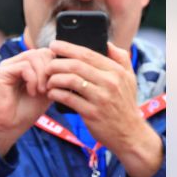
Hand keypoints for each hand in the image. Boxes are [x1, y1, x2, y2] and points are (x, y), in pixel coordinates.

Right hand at [0, 48, 54, 157]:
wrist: (8, 127)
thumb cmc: (25, 111)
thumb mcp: (47, 92)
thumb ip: (54, 77)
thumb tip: (67, 66)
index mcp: (27, 66)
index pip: (46, 53)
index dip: (56, 66)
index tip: (56, 85)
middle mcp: (17, 62)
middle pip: (41, 52)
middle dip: (50, 70)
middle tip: (49, 89)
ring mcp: (9, 66)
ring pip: (33, 56)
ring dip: (42, 75)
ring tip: (41, 91)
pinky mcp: (2, 72)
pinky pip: (24, 66)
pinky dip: (32, 80)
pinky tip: (32, 92)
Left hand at [46, 40, 163, 176]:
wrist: (130, 134)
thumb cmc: (125, 104)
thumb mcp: (130, 79)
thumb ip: (121, 59)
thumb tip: (107, 42)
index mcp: (116, 71)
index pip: (88, 54)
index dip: (68, 47)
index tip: (53, 44)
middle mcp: (110, 82)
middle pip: (76, 65)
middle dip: (56, 63)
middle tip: (46, 66)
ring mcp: (101, 98)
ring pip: (70, 80)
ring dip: (54, 79)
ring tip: (48, 81)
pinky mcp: (92, 113)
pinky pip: (68, 98)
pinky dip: (56, 94)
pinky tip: (51, 93)